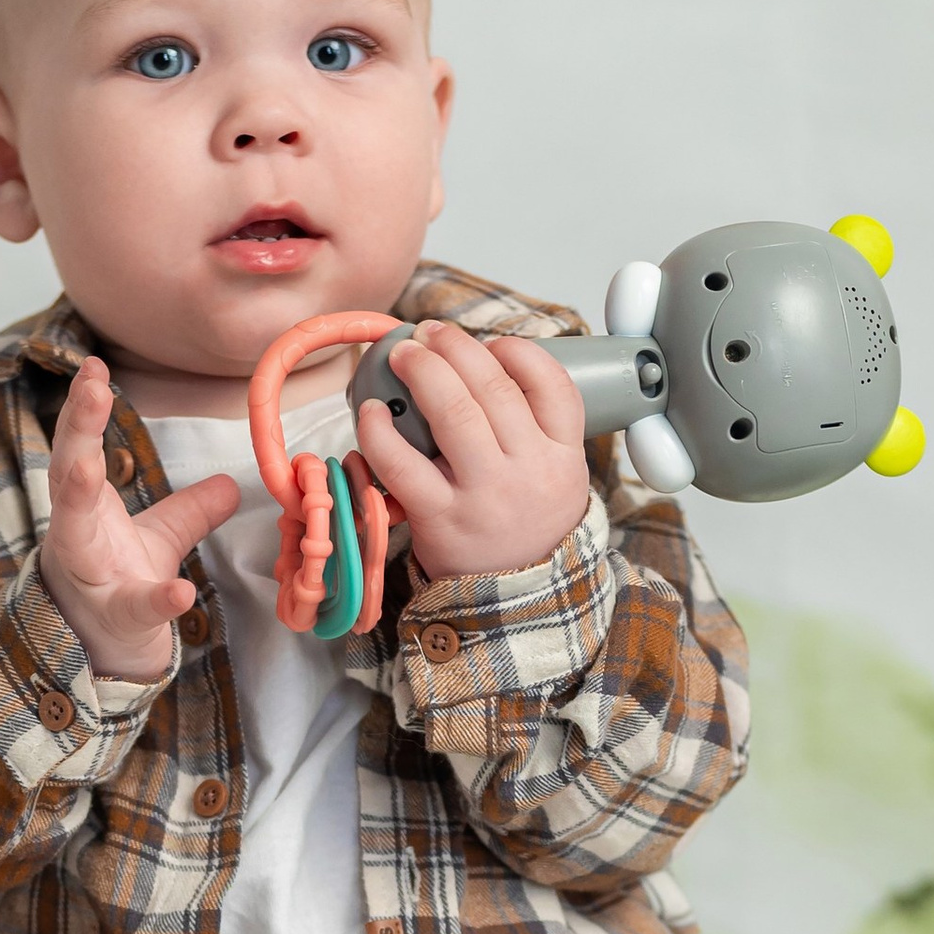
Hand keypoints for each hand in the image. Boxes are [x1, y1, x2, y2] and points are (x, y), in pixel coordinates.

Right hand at [40, 357, 237, 680]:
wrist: (100, 658)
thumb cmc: (117, 588)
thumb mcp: (158, 541)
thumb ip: (191, 511)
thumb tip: (230, 482)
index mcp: (86, 510)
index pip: (79, 449)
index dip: (85, 409)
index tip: (92, 365)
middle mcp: (77, 536)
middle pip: (67, 475)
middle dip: (76, 430)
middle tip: (90, 387)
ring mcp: (91, 578)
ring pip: (75, 532)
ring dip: (79, 494)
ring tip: (90, 465)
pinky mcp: (117, 619)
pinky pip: (135, 606)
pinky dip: (158, 598)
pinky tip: (181, 590)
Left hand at [354, 326, 591, 582]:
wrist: (516, 600)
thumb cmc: (524, 525)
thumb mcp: (556, 477)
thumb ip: (536, 426)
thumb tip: (483, 363)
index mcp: (563, 456)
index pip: (551, 386)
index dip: (519, 352)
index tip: (492, 343)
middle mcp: (528, 470)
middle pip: (494, 387)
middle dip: (455, 347)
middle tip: (428, 333)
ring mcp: (484, 494)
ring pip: (454, 412)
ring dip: (422, 370)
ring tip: (403, 353)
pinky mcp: (440, 518)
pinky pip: (403, 464)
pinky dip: (380, 431)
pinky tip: (371, 412)